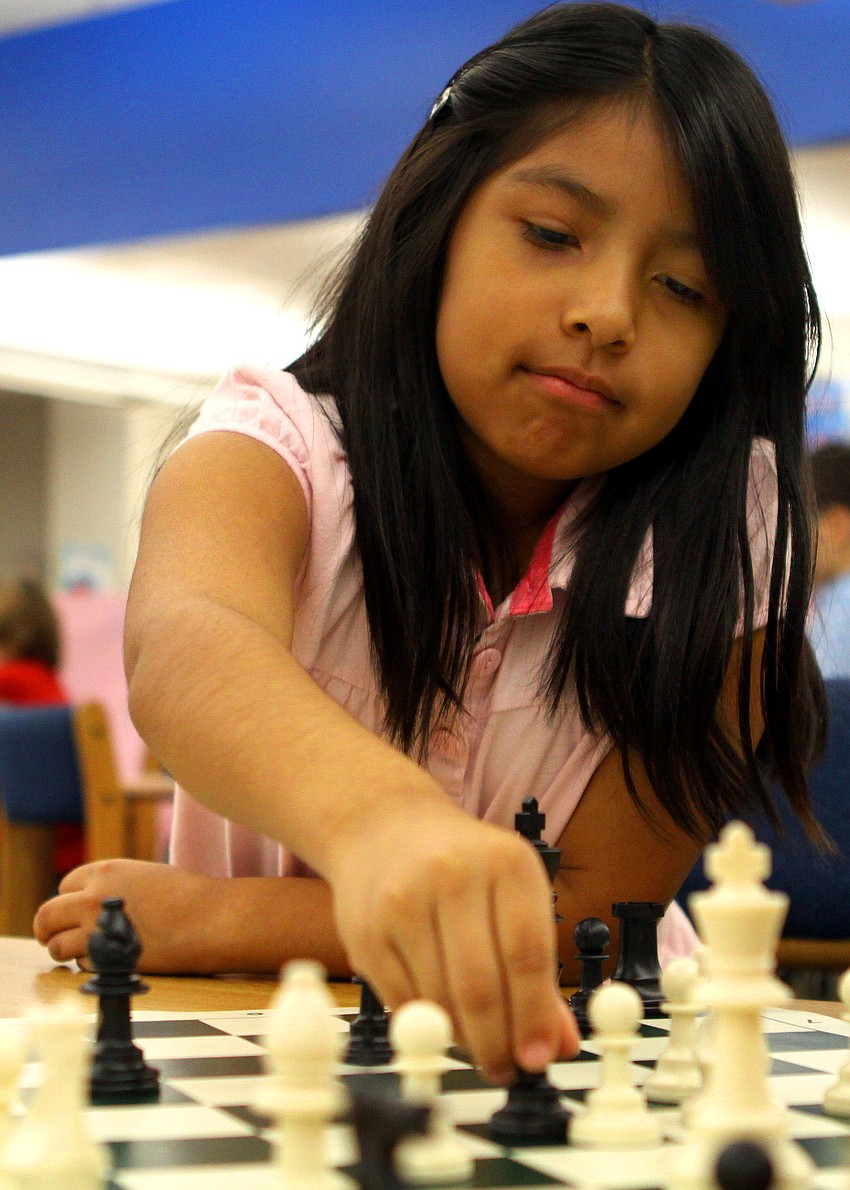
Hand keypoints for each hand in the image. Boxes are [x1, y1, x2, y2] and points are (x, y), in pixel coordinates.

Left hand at [33, 860, 217, 972]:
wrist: (208, 919)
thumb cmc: (188, 897)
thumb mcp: (144, 876)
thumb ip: (113, 886)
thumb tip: (91, 904)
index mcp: (105, 872)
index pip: (64, 886)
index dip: (67, 900)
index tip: (70, 912)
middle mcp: (92, 898)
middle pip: (47, 915)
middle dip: (46, 928)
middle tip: (49, 937)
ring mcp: (95, 930)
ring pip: (58, 946)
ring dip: (65, 951)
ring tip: (82, 953)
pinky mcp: (105, 959)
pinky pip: (83, 965)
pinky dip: (91, 965)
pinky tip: (113, 960)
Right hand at [326, 798, 579, 1082]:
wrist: (384, 828)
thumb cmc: (461, 867)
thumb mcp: (511, 895)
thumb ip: (537, 970)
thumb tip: (558, 1043)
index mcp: (505, 862)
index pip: (527, 952)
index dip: (535, 1014)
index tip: (540, 1056)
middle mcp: (452, 874)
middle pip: (480, 984)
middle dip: (497, 1041)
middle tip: (507, 1068)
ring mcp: (403, 902)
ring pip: (440, 999)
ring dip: (464, 1039)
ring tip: (479, 1049)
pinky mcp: (367, 931)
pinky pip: (404, 1001)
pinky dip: (428, 1025)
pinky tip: (442, 1022)